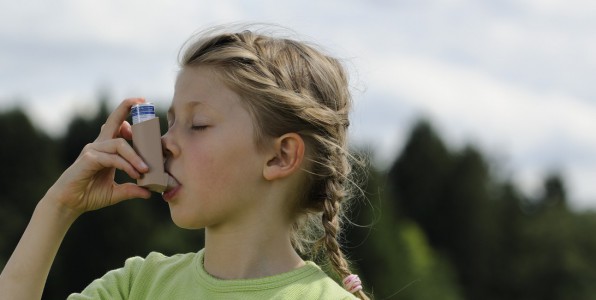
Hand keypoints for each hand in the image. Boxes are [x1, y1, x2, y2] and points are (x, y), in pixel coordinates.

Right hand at [45, 98, 151, 215]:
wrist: (69, 204)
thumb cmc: (89, 195)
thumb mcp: (116, 192)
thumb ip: (131, 189)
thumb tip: (149, 192)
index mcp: (106, 148)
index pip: (117, 124)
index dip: (127, 112)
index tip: (143, 103)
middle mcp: (99, 144)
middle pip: (114, 120)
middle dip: (128, 108)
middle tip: (144, 102)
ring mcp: (92, 150)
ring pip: (120, 144)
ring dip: (136, 156)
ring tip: (146, 170)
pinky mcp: (88, 159)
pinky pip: (112, 158)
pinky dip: (126, 165)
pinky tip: (135, 174)